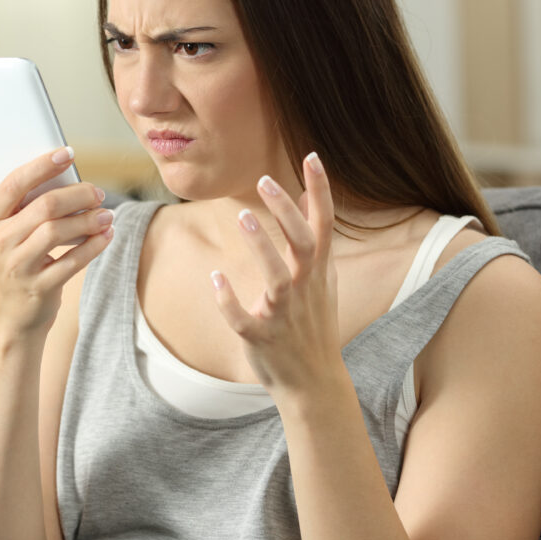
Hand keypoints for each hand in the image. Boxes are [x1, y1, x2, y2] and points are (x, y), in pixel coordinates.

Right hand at [0, 141, 113, 337]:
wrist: (10, 313)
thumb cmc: (10, 257)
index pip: (15, 182)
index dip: (43, 165)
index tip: (68, 153)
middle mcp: (1, 240)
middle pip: (45, 207)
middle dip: (78, 194)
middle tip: (98, 191)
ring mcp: (19, 266)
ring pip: (59, 232)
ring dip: (89, 220)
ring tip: (106, 214)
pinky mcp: (39, 287)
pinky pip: (72, 262)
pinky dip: (94, 246)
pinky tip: (106, 235)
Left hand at [210, 152, 343, 401]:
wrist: (314, 383)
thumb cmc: (315, 324)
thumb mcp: (322, 279)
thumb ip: (315, 240)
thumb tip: (306, 197)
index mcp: (318, 273)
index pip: (324, 224)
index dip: (320, 190)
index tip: (312, 156)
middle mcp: (305, 290)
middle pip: (303, 245)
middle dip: (286, 212)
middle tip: (265, 180)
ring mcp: (284, 315)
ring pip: (276, 280)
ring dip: (261, 248)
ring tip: (241, 217)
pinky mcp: (261, 338)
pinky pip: (244, 319)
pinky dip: (230, 300)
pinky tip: (215, 277)